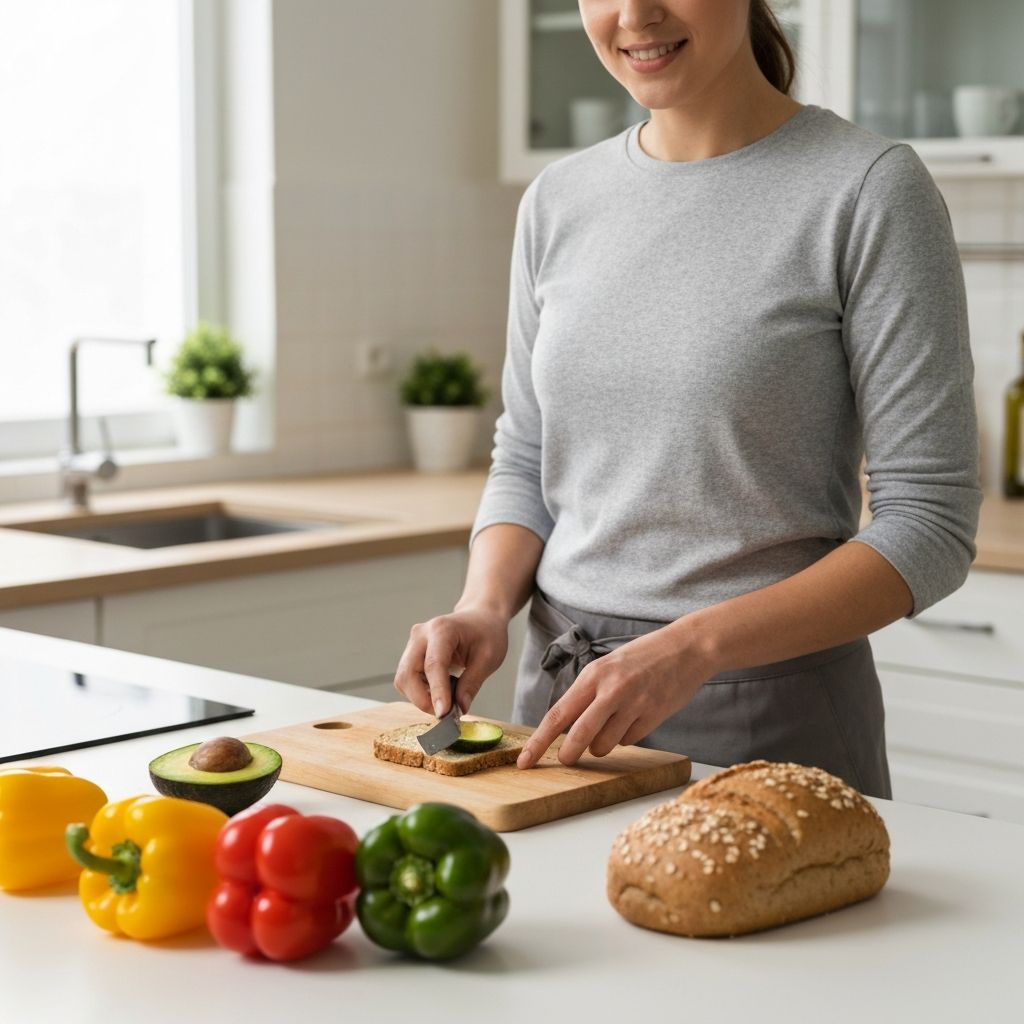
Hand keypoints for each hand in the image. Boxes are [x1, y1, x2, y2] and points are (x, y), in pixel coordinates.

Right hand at [394, 605, 508, 717]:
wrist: (480, 618)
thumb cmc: (487, 633)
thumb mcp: (489, 658)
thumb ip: (472, 683)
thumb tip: (460, 708)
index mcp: (442, 630)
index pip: (433, 665)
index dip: (437, 692)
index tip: (444, 714)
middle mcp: (421, 635)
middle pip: (408, 674)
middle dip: (423, 699)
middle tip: (447, 712)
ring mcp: (413, 644)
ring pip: (404, 680)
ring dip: (421, 697)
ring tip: (447, 699)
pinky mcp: (411, 654)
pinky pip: (408, 680)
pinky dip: (421, 692)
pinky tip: (441, 690)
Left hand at [516, 619, 713, 768]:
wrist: (686, 648)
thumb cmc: (643, 657)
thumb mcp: (608, 666)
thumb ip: (588, 694)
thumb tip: (566, 726)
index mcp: (593, 675)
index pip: (558, 715)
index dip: (538, 742)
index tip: (524, 761)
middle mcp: (611, 690)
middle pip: (579, 736)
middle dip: (568, 754)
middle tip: (565, 760)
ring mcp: (634, 704)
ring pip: (604, 745)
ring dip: (602, 745)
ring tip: (614, 723)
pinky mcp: (654, 715)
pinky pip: (629, 740)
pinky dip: (627, 736)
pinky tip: (636, 717)